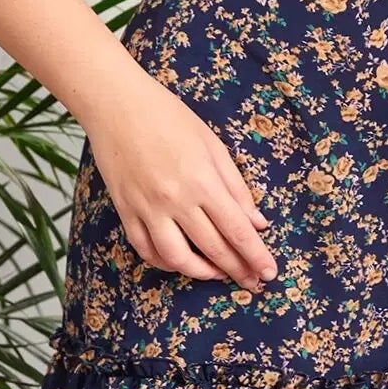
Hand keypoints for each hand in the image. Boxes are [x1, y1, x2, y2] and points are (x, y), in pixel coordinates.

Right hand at [87, 63, 277, 291]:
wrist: (118, 105)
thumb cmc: (170, 117)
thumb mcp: (213, 145)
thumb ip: (236, 187)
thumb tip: (257, 223)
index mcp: (202, 181)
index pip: (237, 231)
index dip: (255, 256)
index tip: (269, 272)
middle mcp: (175, 200)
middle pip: (213, 249)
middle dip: (237, 270)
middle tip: (253, 283)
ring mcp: (147, 209)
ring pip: (177, 258)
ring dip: (201, 273)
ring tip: (218, 275)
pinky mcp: (125, 211)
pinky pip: (146, 249)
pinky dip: (164, 262)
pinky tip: (180, 262)